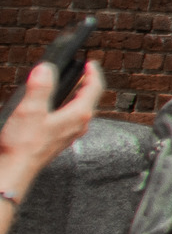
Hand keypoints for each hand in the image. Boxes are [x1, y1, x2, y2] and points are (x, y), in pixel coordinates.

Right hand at [0, 55, 102, 193]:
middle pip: (88, 98)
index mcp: (79, 114)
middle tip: (80, 71)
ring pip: (78, 109)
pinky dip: (64, 107)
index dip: (93, 72)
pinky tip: (52, 107)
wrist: (13, 170)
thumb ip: (41, 87)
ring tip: (67, 85)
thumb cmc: (23, 145)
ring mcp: (69, 134)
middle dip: (85, 83)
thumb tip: (46, 69)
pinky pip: (67, 119)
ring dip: (75, 95)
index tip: (90, 63)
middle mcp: (79, 125)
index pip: (95, 88)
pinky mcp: (57, 140)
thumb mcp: (31, 109)